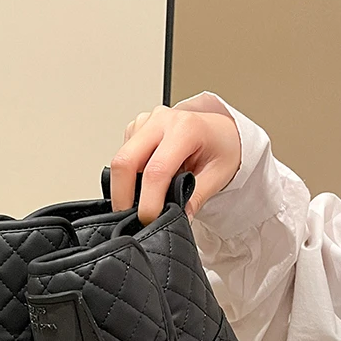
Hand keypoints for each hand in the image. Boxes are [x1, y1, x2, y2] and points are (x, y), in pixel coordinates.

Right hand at [110, 105, 241, 224]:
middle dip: (122, 196)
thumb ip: (195, 198)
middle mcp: (162, 120)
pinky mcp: (136, 128)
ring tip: (143, 198)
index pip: (156, 171)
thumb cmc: (222, 146)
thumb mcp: (218, 176)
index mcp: (186, 129)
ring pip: (119, 159)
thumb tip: (177, 218)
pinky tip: (143, 180)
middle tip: (130, 217)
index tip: (150, 219)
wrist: (220, 130)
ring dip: (124, 186)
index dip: (149, 201)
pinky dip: (127, 175)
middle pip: (125, 161)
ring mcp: (146, 122)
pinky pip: (121, 155)